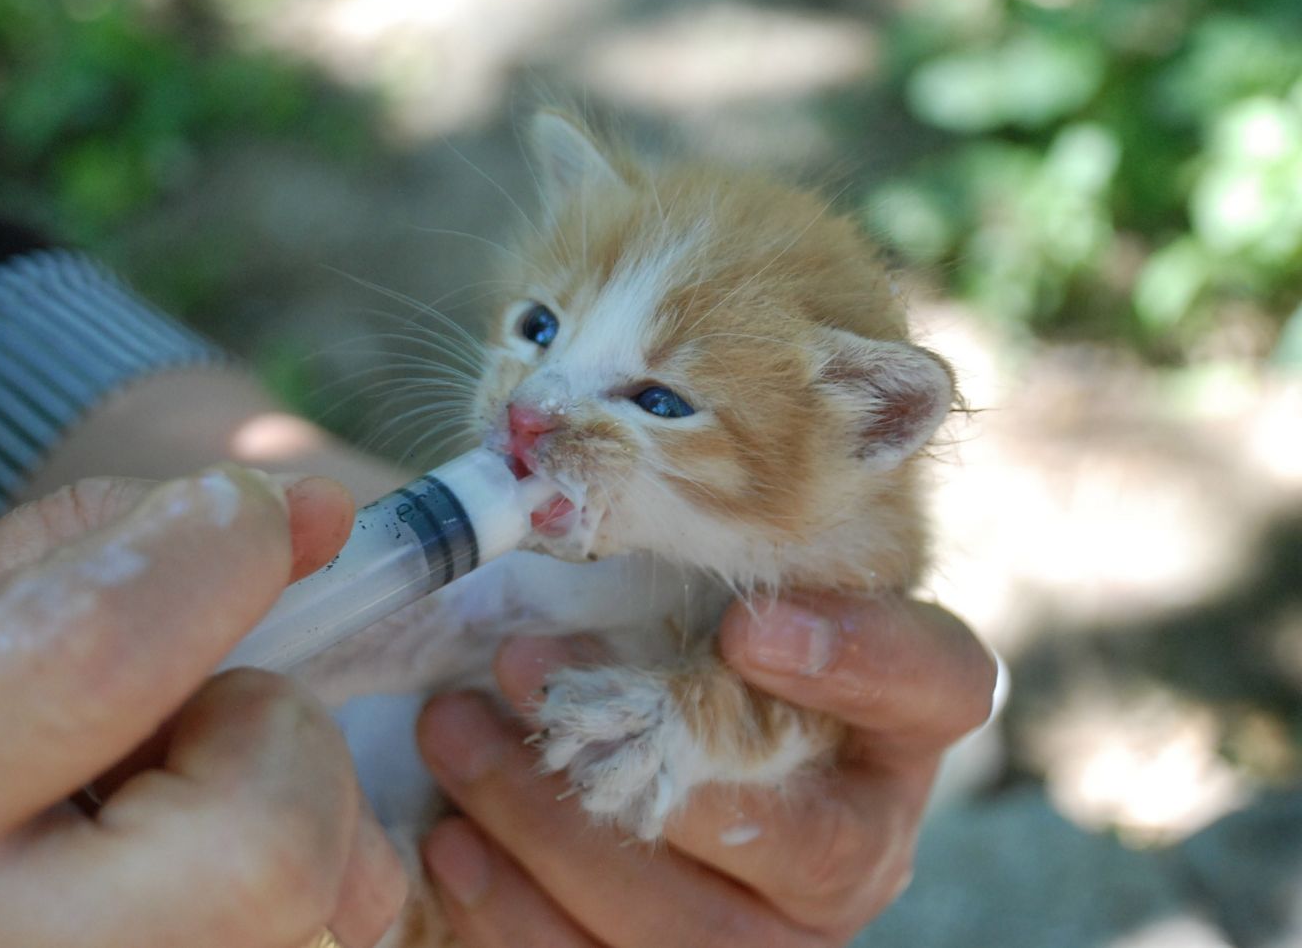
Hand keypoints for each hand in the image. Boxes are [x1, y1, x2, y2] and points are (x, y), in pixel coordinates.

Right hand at [0, 468, 405, 947]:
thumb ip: (110, 547)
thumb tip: (319, 512)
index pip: (104, 651)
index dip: (219, 555)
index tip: (248, 519)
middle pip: (267, 839)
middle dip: (272, 742)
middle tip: (190, 733)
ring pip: (314, 912)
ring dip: (284, 823)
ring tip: (164, 826)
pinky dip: (290, 895)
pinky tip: (183, 886)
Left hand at [415, 592, 996, 946]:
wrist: (618, 765)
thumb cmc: (653, 644)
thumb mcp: (678, 586)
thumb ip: (673, 546)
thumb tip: (552, 484)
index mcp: (887, 720)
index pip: (936, 684)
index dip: (860, 661)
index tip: (747, 624)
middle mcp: (858, 835)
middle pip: (808, 842)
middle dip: (653, 762)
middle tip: (522, 666)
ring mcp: (780, 927)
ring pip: (700, 932)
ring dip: (556, 833)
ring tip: (453, 734)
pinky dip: (515, 913)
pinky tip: (450, 841)